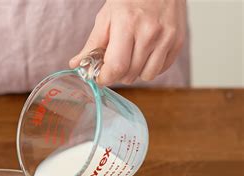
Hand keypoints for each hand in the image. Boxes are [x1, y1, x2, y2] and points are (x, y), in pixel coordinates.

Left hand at [69, 0, 186, 85]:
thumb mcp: (106, 17)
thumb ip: (92, 44)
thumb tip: (77, 65)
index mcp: (127, 24)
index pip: (116, 67)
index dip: (105, 77)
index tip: (100, 76)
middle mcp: (150, 32)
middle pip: (130, 74)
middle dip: (118, 74)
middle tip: (114, 62)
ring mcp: (166, 38)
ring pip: (146, 76)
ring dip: (135, 72)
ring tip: (131, 56)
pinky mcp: (178, 42)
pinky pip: (161, 70)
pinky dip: (150, 67)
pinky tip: (145, 53)